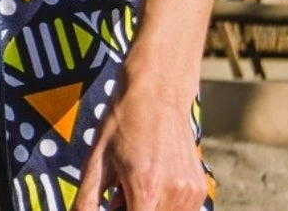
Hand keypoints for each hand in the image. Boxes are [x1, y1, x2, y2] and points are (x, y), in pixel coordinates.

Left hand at [75, 66, 207, 210]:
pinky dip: (163, 204)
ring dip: (147, 209)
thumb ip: (87, 198)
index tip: (112, 202)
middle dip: (130, 209)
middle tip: (117, 193)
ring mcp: (190, 192)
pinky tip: (150, 180)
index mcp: (146, 187)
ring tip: (132, 184)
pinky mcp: (200, 188)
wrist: (159, 89)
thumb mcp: (96, 157)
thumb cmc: (123, 119)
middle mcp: (173, 194)